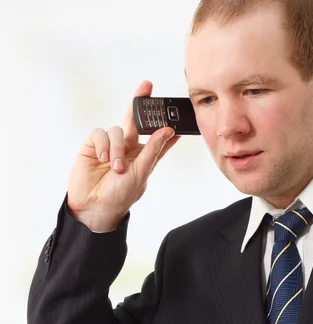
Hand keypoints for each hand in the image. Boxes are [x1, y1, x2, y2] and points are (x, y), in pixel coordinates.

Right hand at [67, 81, 179, 231]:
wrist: (94, 207)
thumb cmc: (119, 196)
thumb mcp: (140, 173)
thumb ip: (152, 150)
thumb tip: (167, 130)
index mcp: (143, 157)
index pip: (157, 138)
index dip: (166, 127)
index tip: (178, 113)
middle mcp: (127, 149)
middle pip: (136, 121)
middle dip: (140, 103)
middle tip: (147, 86)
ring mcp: (110, 146)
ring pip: (117, 130)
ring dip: (117, 148)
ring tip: (115, 167)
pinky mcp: (93, 145)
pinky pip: (100, 133)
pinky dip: (103, 146)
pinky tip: (102, 160)